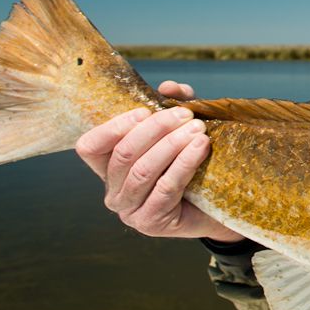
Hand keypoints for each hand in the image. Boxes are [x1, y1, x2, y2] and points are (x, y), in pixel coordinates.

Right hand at [74, 80, 242, 242]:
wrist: (219, 205)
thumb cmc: (193, 166)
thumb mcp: (179, 132)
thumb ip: (171, 107)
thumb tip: (168, 87)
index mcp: (109, 169)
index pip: (90, 146)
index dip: (113, 126)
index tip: (146, 110)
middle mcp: (113, 192)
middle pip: (123, 154)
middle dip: (155, 129)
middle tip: (185, 114)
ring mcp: (130, 211)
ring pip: (143, 171)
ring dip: (172, 145)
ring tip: (198, 129)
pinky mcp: (151, 223)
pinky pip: (166, 188)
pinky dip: (184, 164)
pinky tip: (201, 148)